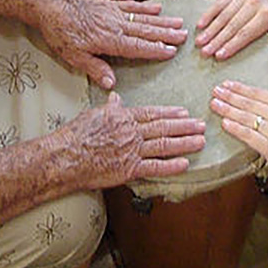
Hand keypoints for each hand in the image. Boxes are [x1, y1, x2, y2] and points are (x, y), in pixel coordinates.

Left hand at [34, 0, 187, 88]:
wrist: (52, 8)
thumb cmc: (61, 34)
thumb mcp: (73, 57)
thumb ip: (94, 69)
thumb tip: (112, 84)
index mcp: (107, 40)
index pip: (136, 46)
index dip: (154, 49)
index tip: (171, 52)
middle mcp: (114, 25)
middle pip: (145, 31)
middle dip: (166, 34)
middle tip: (184, 37)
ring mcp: (113, 13)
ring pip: (142, 18)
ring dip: (162, 21)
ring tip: (179, 23)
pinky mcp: (109, 5)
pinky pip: (132, 6)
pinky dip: (146, 8)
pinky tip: (158, 9)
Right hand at [64, 93, 205, 187]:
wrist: (66, 156)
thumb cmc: (76, 135)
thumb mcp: (94, 113)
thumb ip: (110, 107)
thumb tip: (116, 97)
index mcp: (124, 117)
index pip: (152, 114)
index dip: (171, 113)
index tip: (185, 113)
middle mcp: (132, 132)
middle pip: (164, 128)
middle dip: (185, 127)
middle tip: (201, 125)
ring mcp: (132, 151)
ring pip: (164, 145)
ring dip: (185, 143)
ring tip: (200, 141)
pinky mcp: (129, 170)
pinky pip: (155, 167)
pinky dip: (171, 166)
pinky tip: (185, 164)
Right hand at [195, 0, 267, 59]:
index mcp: (267, 14)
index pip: (246, 33)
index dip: (231, 45)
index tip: (219, 56)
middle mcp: (254, 2)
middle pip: (232, 25)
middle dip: (216, 40)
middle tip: (205, 52)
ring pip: (223, 15)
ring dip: (210, 30)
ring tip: (200, 42)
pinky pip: (219, 4)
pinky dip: (208, 14)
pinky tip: (200, 25)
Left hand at [209, 72, 267, 180]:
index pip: (259, 93)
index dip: (240, 88)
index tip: (226, 84)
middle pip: (249, 104)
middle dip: (229, 97)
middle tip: (215, 91)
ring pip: (247, 119)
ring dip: (228, 110)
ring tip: (215, 104)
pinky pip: (249, 136)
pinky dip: (236, 129)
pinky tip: (225, 123)